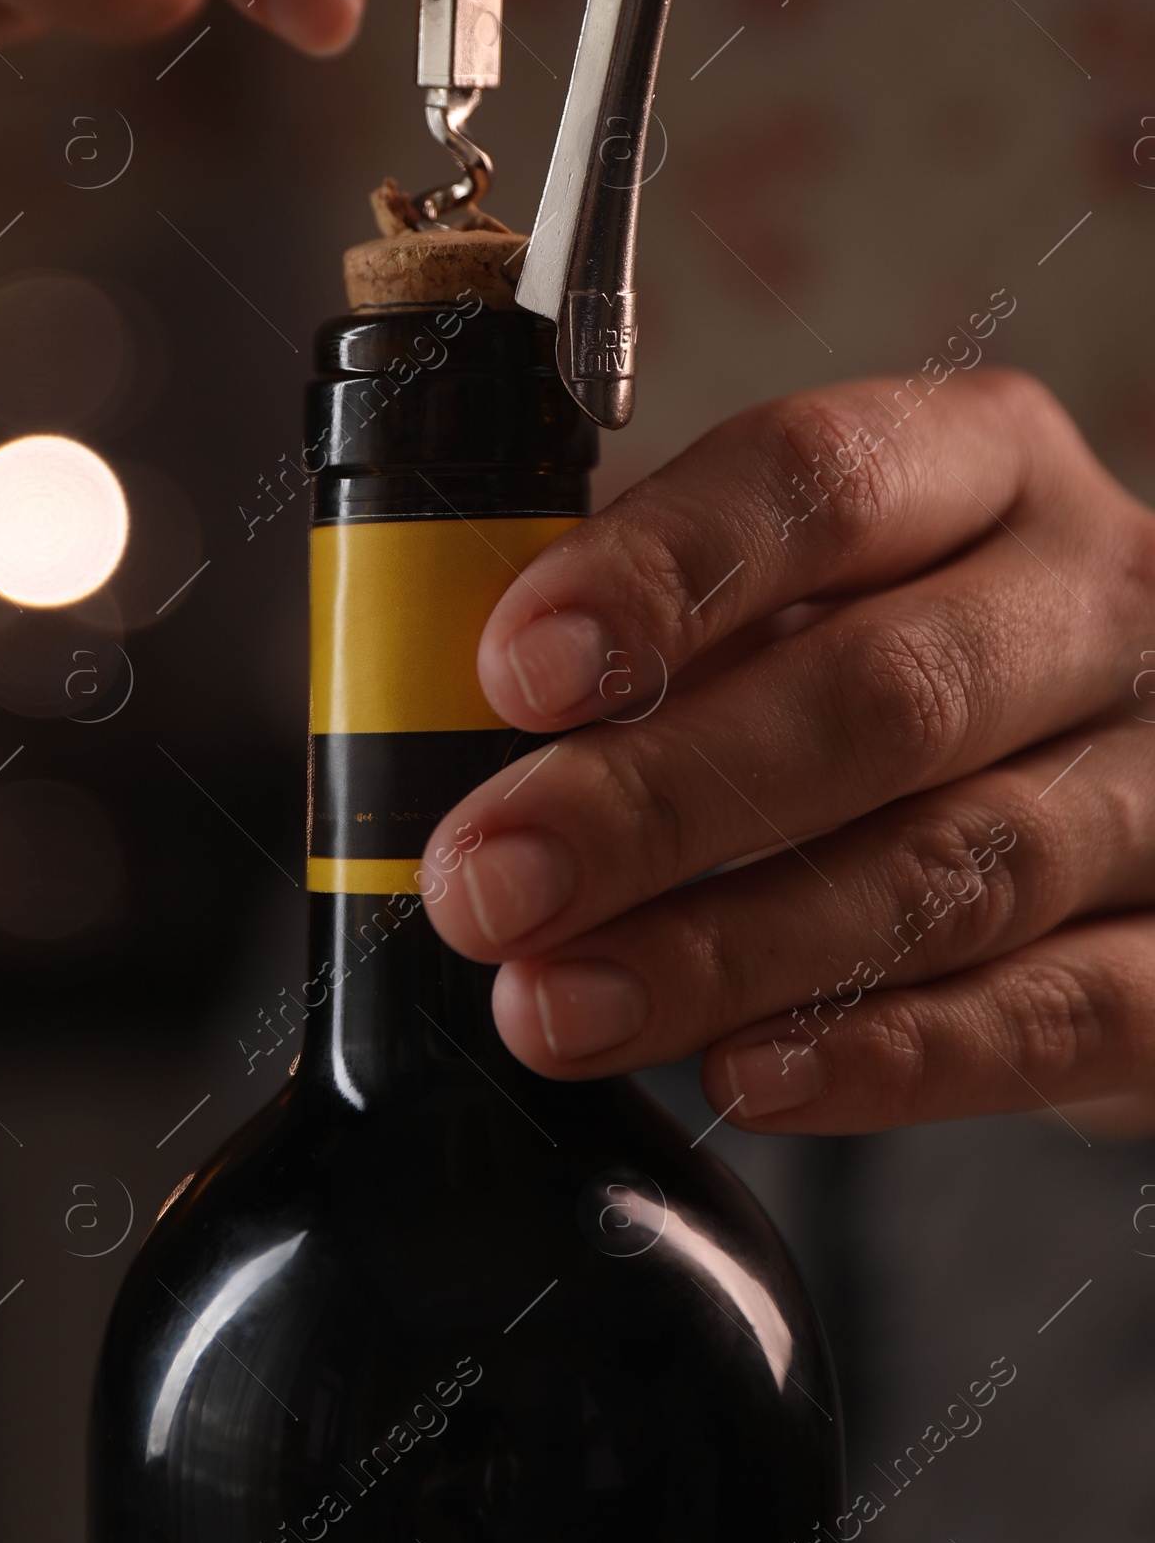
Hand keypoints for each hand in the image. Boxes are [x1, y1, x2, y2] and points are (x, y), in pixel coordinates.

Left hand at [422, 369, 1154, 1132]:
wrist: (1140, 811)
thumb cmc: (916, 679)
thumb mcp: (812, 602)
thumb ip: (676, 633)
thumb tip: (456, 715)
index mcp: (985, 466)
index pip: (820, 480)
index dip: (659, 575)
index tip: (513, 670)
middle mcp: (1102, 600)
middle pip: (882, 691)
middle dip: (658, 798)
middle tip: (489, 880)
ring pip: (956, 867)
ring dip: (731, 946)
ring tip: (560, 1002)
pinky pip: (1059, 1017)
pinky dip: (893, 1057)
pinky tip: (749, 1075)